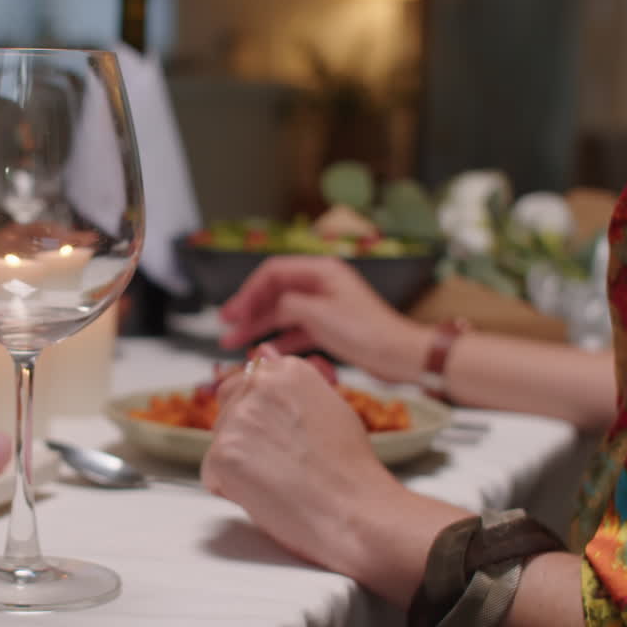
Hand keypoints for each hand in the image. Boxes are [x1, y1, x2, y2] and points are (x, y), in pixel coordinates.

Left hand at [201, 344, 406, 575]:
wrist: (356, 511)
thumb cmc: (351, 469)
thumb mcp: (330, 406)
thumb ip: (290, 386)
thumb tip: (264, 354)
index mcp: (285, 371)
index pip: (244, 386)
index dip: (260, 421)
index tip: (282, 440)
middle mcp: (258, 385)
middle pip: (226, 413)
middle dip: (244, 441)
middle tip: (283, 465)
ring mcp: (237, 418)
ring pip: (220, 445)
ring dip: (240, 467)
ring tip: (281, 481)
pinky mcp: (222, 453)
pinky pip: (212, 475)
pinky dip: (233, 490)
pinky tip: (268, 495)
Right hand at [219, 256, 433, 383]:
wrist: (400, 356)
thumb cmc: (366, 332)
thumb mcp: (317, 315)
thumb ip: (286, 305)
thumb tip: (267, 308)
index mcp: (320, 271)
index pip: (271, 273)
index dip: (247, 292)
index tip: (230, 313)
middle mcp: (321, 284)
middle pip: (274, 293)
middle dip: (249, 311)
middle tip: (226, 328)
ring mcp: (326, 305)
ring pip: (283, 313)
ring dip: (259, 327)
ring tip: (235, 344)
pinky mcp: (330, 326)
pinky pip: (296, 329)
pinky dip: (279, 339)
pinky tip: (265, 351)